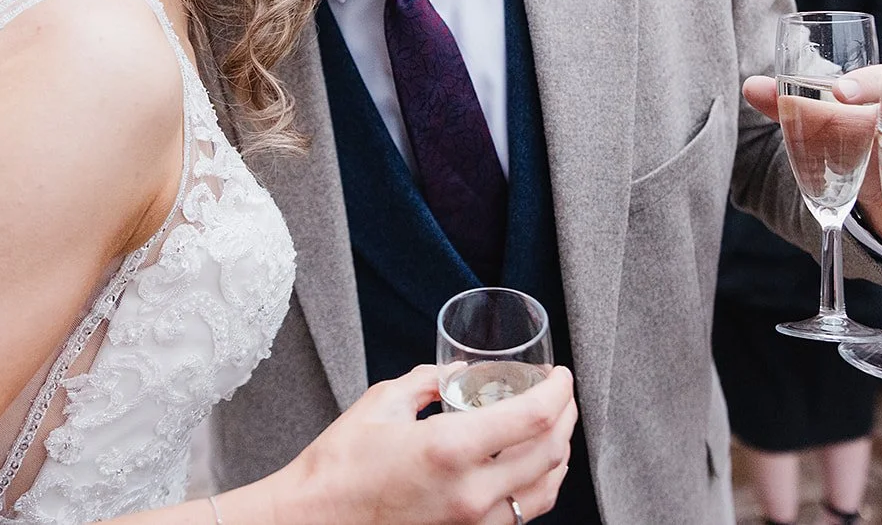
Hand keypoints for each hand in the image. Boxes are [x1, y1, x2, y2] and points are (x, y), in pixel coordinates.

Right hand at [275, 364, 576, 524]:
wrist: (316, 521)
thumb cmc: (339, 465)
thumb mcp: (383, 403)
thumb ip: (428, 381)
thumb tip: (457, 372)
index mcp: (451, 449)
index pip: (533, 417)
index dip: (559, 390)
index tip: (560, 374)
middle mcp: (471, 491)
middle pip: (550, 453)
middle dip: (566, 416)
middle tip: (561, 393)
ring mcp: (471, 521)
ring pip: (545, 489)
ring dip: (559, 453)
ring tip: (554, 426)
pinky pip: (521, 513)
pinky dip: (538, 484)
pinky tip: (529, 466)